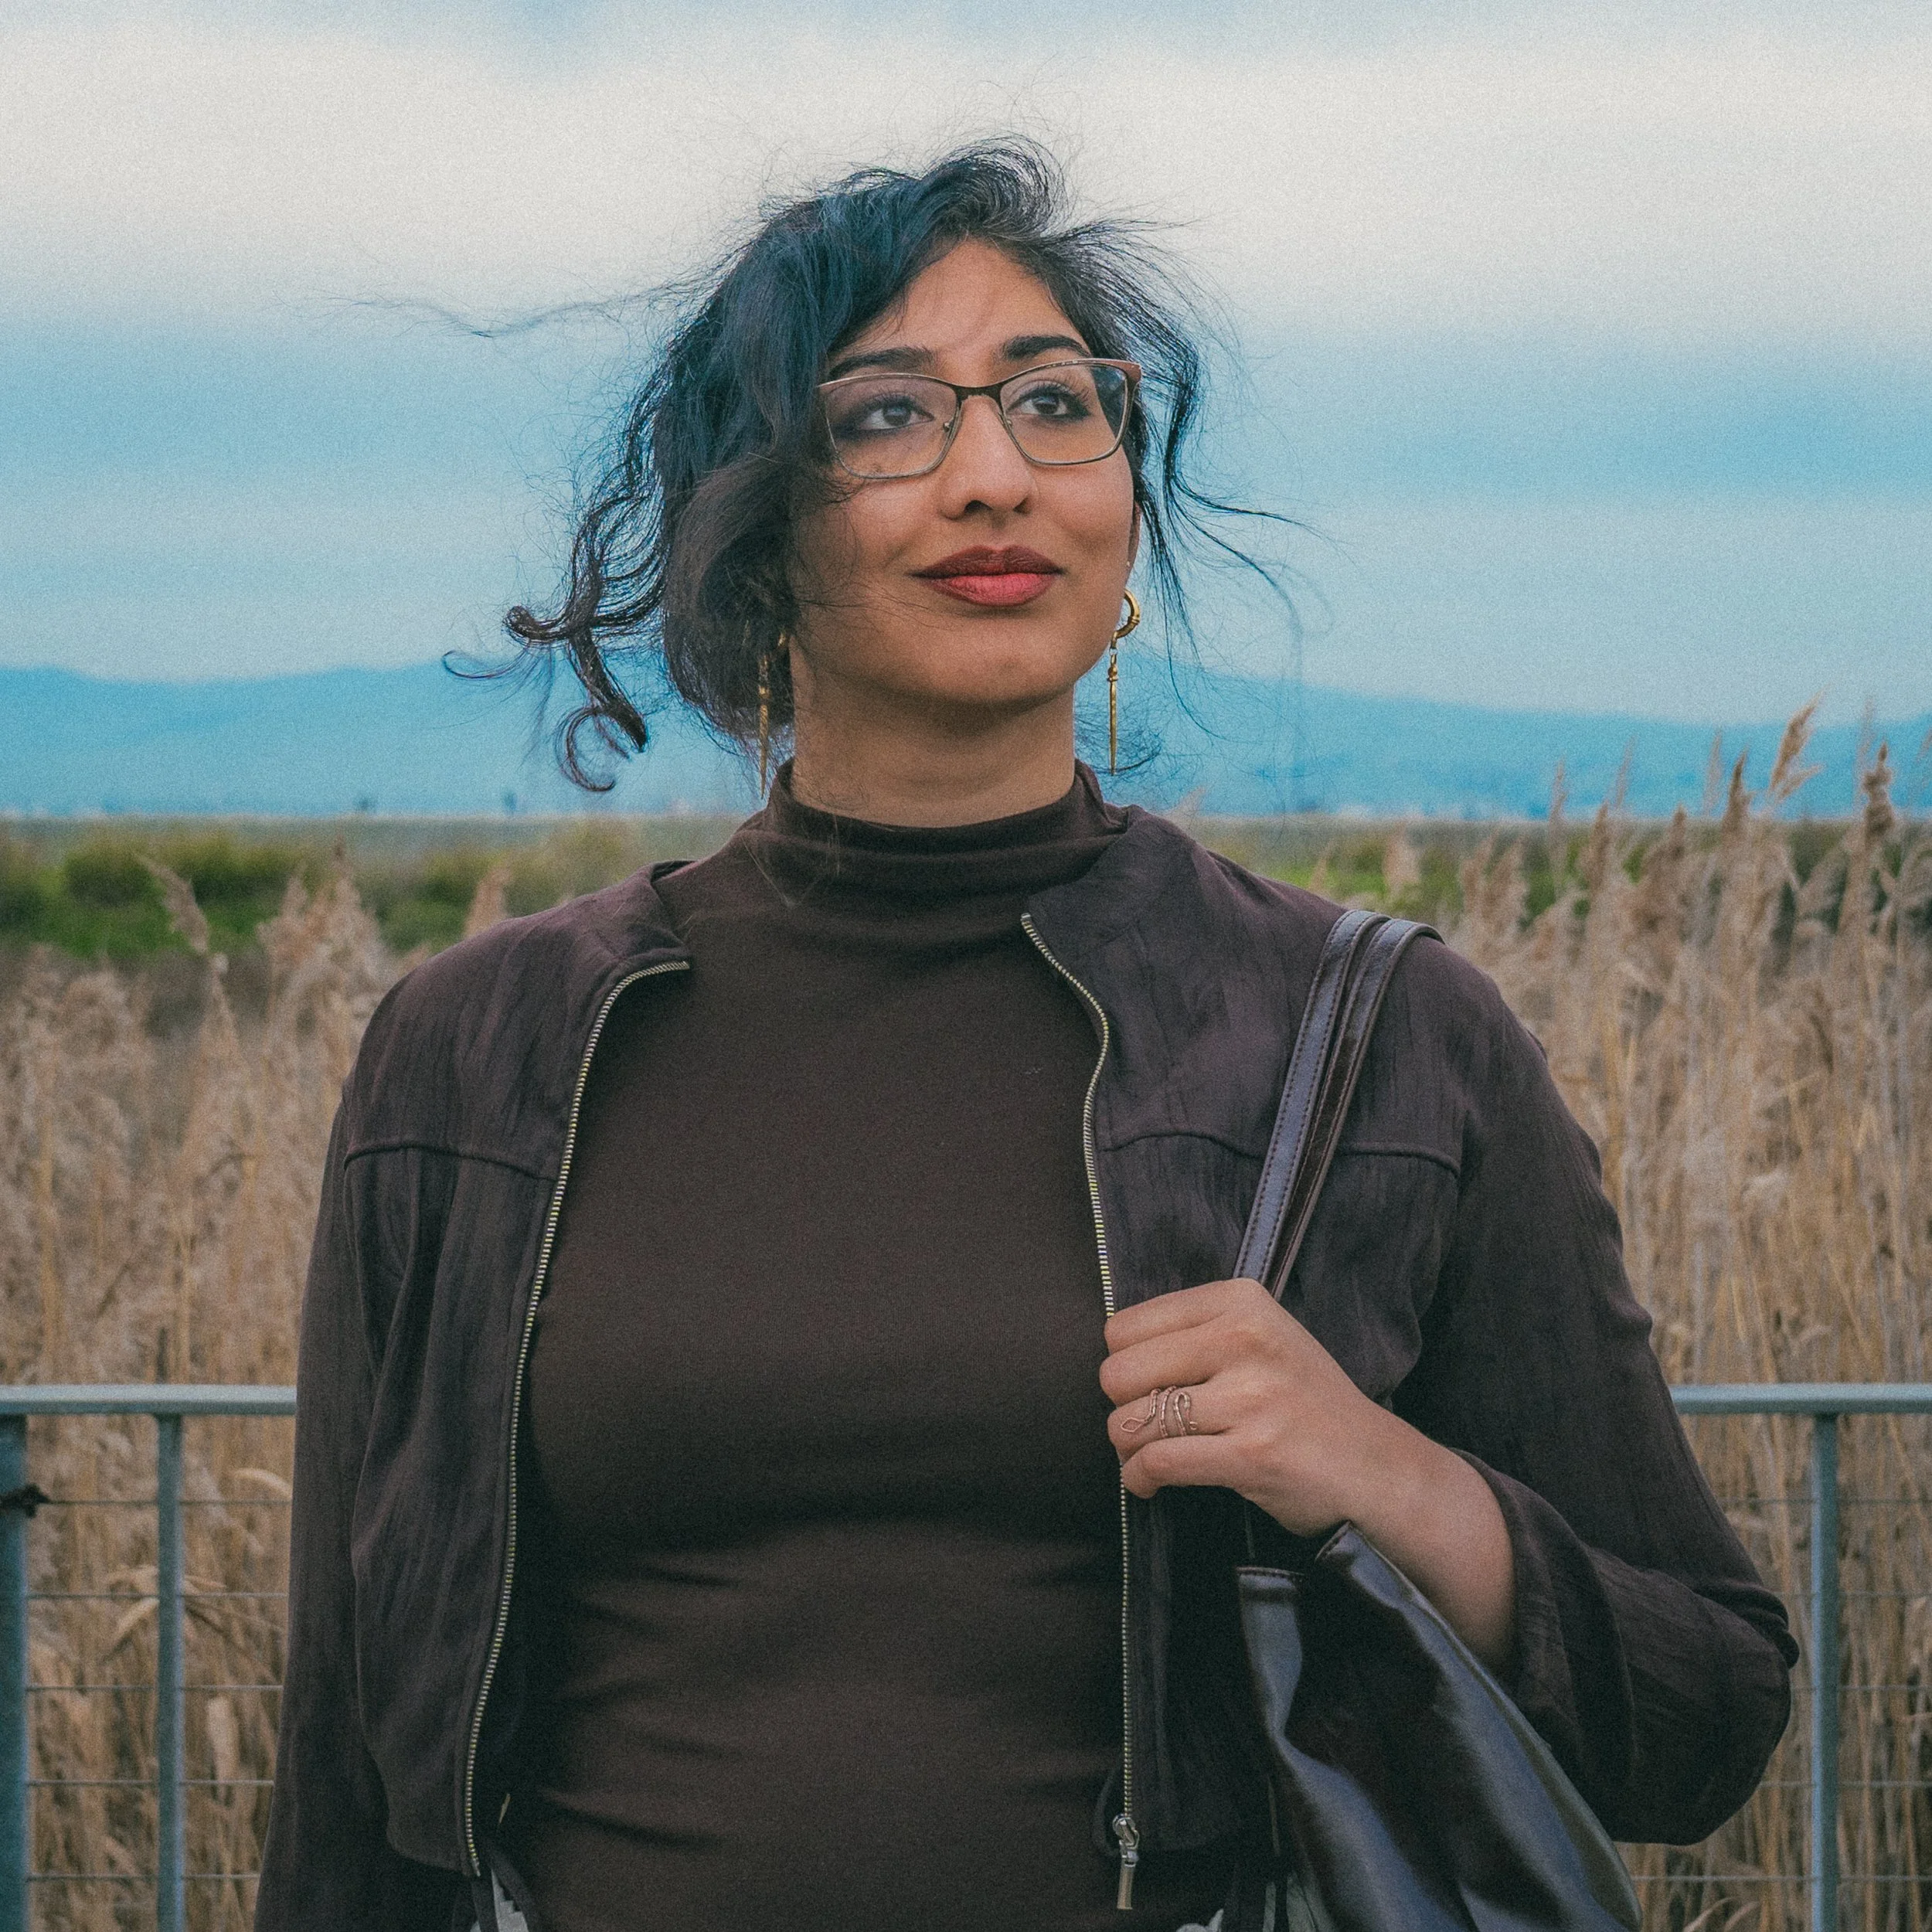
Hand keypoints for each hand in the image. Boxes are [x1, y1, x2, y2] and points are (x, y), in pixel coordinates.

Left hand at [1100, 1277, 1416, 1533]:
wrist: (1376, 1468)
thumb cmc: (1304, 1404)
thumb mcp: (1261, 1339)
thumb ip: (1196, 1333)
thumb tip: (1113, 1352)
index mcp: (1240, 1302)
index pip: (1126, 1327)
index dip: (1125, 1364)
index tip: (1149, 1388)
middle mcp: (1245, 1339)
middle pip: (1119, 1373)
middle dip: (1123, 1407)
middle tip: (1147, 1427)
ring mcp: (1251, 1397)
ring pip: (1133, 1422)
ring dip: (1129, 1449)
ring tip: (1149, 1456)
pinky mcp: (1252, 1454)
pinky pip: (1159, 1462)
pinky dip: (1141, 1478)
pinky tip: (1150, 1482)